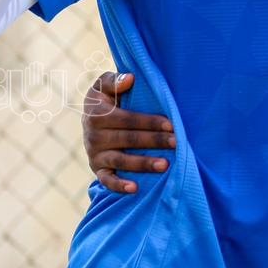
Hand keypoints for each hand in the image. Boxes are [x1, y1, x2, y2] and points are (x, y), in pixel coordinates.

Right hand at [82, 71, 175, 193]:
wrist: (91, 119)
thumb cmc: (107, 99)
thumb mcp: (104, 85)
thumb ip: (114, 80)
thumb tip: (129, 79)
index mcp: (97, 113)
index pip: (127, 119)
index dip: (149, 122)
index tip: (171, 124)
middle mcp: (94, 135)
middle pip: (128, 139)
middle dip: (154, 141)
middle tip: (176, 143)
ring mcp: (95, 153)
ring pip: (121, 160)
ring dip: (143, 164)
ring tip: (165, 165)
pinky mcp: (97, 168)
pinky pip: (106, 180)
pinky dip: (119, 185)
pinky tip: (135, 188)